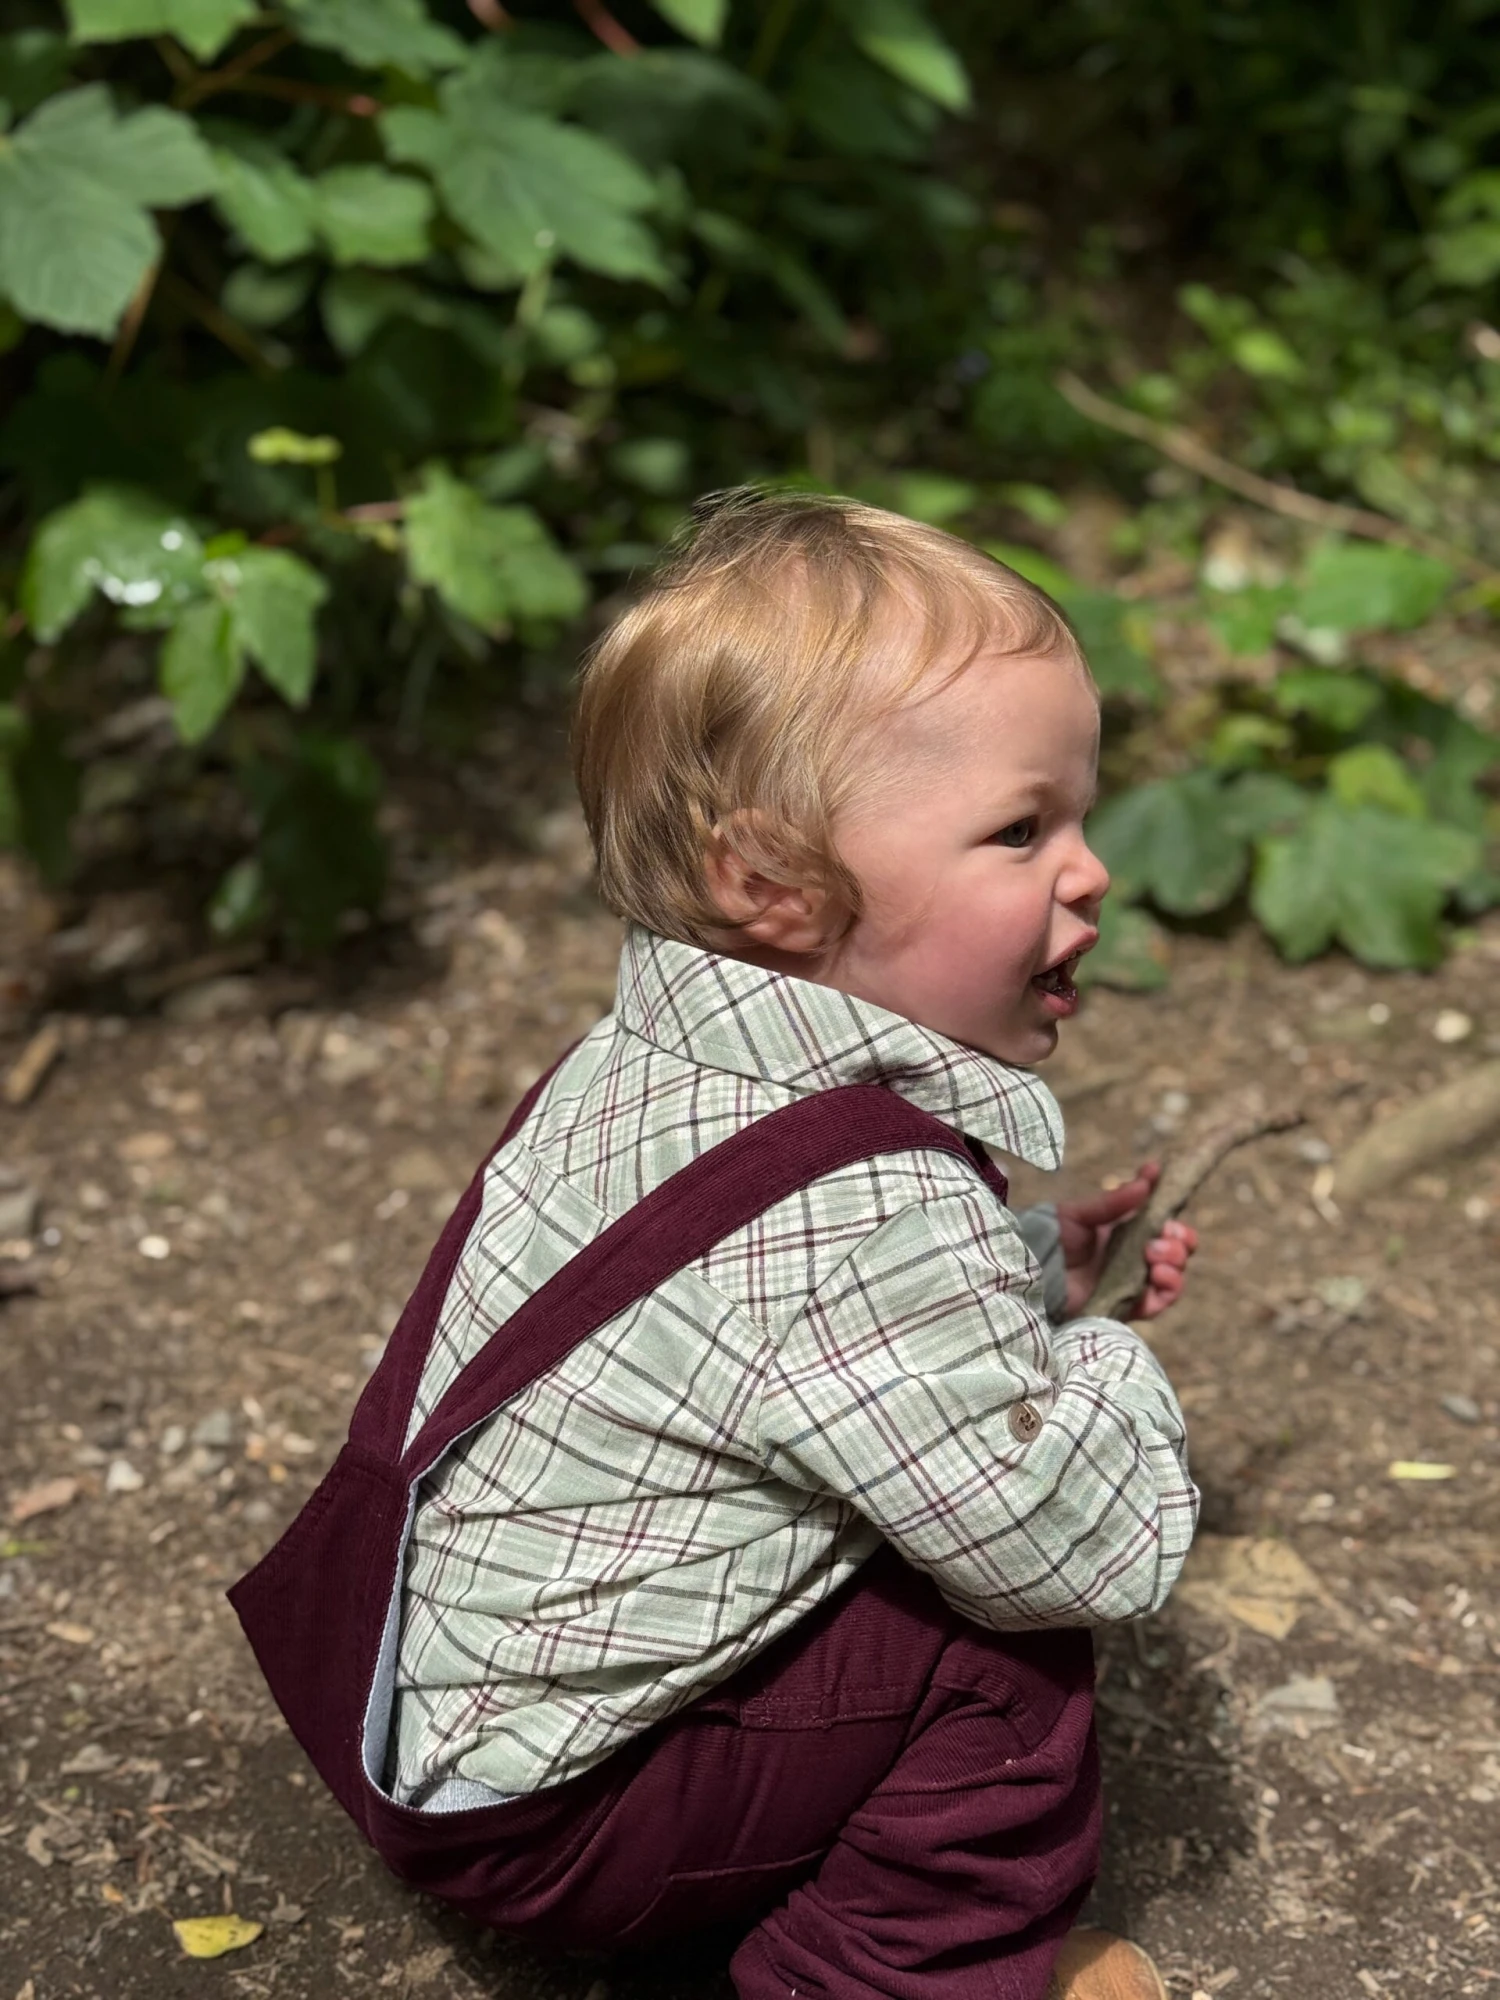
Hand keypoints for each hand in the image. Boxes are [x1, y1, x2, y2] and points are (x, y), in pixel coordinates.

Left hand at [1056, 1163, 1197, 1319]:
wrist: (1031, 1272)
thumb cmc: (1051, 1238)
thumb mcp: (1080, 1214)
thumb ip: (1115, 1200)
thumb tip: (1150, 1176)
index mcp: (1126, 1231)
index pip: (1163, 1222)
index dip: (1173, 1211)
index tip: (1172, 1195)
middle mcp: (1135, 1256)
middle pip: (1176, 1249)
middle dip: (1180, 1239)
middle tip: (1164, 1235)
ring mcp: (1133, 1281)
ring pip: (1173, 1274)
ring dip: (1175, 1262)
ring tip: (1154, 1256)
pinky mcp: (1127, 1305)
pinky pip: (1159, 1302)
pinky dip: (1167, 1289)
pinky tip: (1157, 1275)